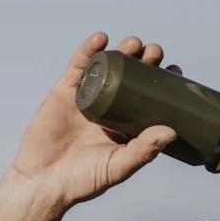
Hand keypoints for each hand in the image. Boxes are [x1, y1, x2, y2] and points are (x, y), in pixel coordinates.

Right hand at [7, 32, 179, 206]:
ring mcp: (85, 98)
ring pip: (106, 68)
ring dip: (121, 52)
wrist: (44, 182)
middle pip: (130, 77)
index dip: (162, 83)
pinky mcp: (64, 93)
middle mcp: (108, 108)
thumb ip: (143, 150)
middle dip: (145, 61)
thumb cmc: (84, 180)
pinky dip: (88, 50)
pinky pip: (77, 67)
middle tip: (155, 52)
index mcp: (125, 125)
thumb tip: (171, 131)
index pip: (149, 98)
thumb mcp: (119, 166)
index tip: (175, 70)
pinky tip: (101, 38)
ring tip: (134, 43)